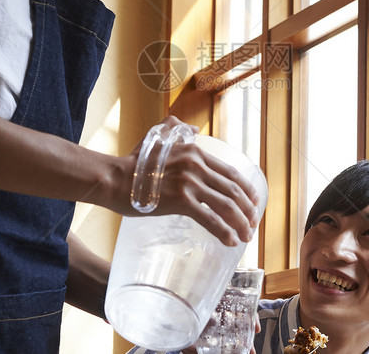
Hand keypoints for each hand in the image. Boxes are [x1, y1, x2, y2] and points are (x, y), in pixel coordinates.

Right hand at [126, 116, 261, 246]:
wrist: (114, 178)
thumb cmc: (133, 163)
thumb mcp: (156, 138)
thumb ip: (175, 128)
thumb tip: (192, 128)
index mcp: (195, 152)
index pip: (230, 172)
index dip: (246, 190)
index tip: (254, 203)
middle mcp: (196, 165)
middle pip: (233, 190)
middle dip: (248, 210)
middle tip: (253, 224)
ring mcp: (189, 182)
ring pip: (226, 205)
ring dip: (241, 223)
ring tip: (246, 237)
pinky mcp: (180, 200)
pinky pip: (210, 218)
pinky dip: (224, 231)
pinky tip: (231, 241)